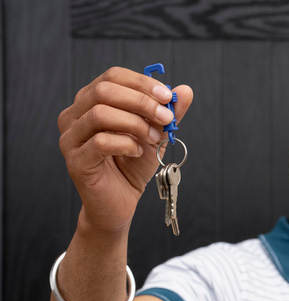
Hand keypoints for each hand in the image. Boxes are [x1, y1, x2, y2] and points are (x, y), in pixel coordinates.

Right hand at [57, 67, 192, 233]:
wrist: (119, 203)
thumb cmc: (132, 166)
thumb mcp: (155, 135)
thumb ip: (168, 114)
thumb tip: (185, 91)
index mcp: (90, 102)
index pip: (112, 77)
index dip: (142, 83)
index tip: (167, 96)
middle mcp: (74, 115)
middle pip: (104, 91)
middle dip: (141, 102)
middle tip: (166, 118)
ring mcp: (71, 138)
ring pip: (100, 114)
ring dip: (135, 123)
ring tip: (153, 138)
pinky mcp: (75, 160)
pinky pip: (100, 142)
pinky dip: (126, 144)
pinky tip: (137, 152)